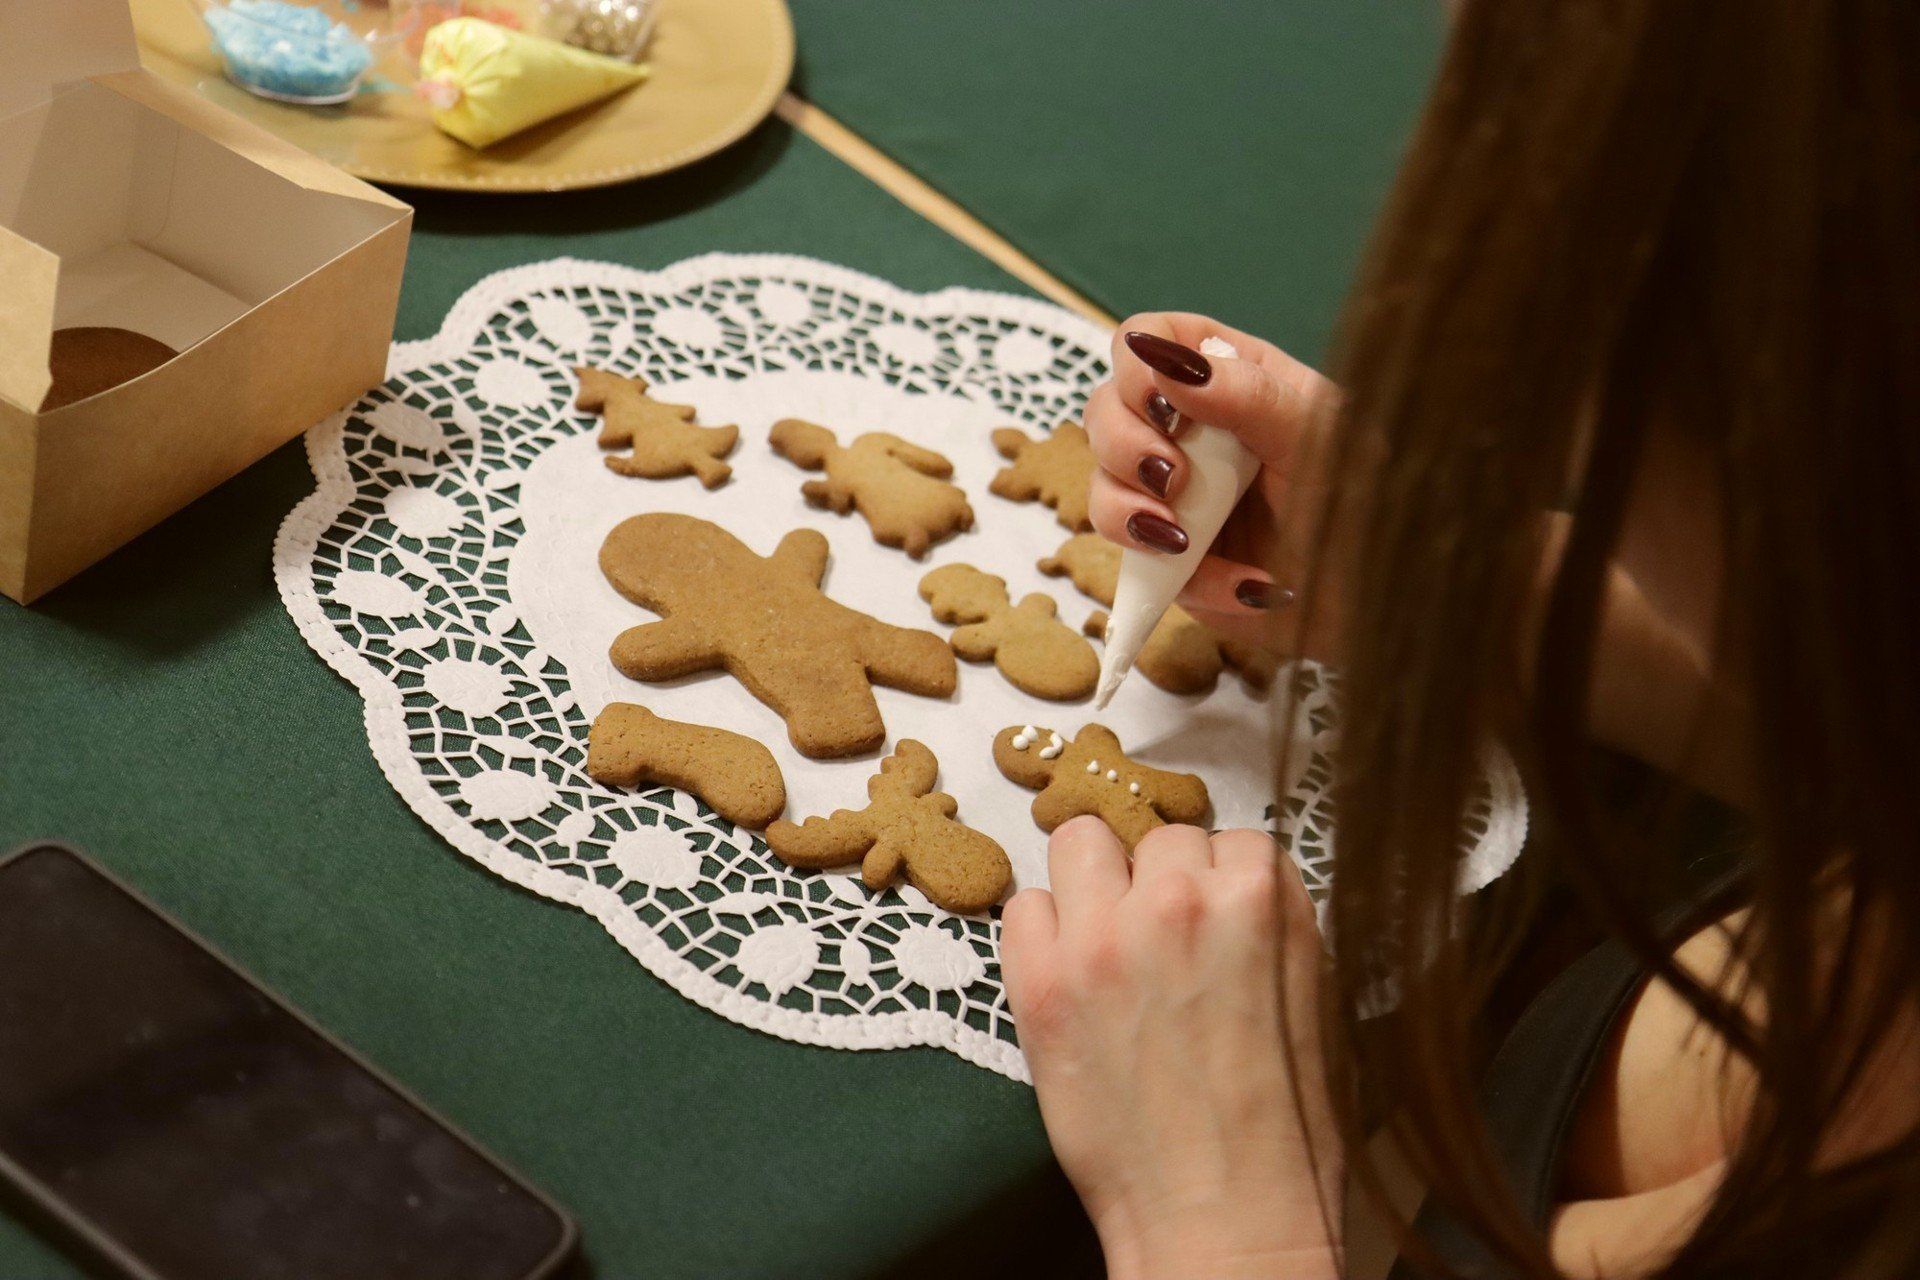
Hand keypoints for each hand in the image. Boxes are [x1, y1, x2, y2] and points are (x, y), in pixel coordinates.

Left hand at [1002, 817, 1344, 1279]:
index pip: (1232, 839)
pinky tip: (1069, 978)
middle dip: (1160, 881)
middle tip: (1162, 940)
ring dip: (1094, 882)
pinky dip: (1043, 933)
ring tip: (1107, 941)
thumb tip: (1230, 890)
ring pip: (1079, 841)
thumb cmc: (1285, 1130)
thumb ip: (1269, 927)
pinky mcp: (1043, 981)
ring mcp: (1105, 936)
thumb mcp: (1314, 1002)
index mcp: (1264, 902)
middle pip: (1158, 837)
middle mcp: (1182, 901)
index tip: (1214, 921)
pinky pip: (1022, 906)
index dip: (1221, 884)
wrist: (1225, 1219)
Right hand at [1082, 314, 1343, 658]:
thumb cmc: (1369, 508)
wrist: (1384, 604)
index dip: (1136, 362)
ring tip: (1184, 540)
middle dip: (1126, 445)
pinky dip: (1178, 574)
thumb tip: (1165, 361)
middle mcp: (1194, 432)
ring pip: (1102, 485)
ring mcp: (1175, 497)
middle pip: (1106, 408)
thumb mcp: (1321, 441)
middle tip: (1173, 478)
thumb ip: (1249, 396)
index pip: (1154, 338)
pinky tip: (1241, 583)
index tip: (1160, 402)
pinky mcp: (1170, 559)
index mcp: (1234, 379)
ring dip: (1130, 511)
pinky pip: (1135, 561)